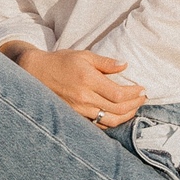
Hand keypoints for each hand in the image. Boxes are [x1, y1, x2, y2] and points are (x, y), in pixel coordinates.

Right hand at [6, 43, 144, 128]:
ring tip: (134, 108)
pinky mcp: (75, 116)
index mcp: (88, 80)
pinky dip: (112, 122)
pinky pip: (98, 125)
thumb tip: (125, 65)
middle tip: (143, 98)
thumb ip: (105, 62)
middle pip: (117, 109)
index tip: (142, 89)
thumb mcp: (83, 55)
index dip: (134, 94)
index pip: (118, 94)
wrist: (36, 73)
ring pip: (109, 120)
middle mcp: (84, 98)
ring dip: (126, 116)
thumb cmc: (61, 61)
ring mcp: (79, 110)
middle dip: (134, 105)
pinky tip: (119, 115)